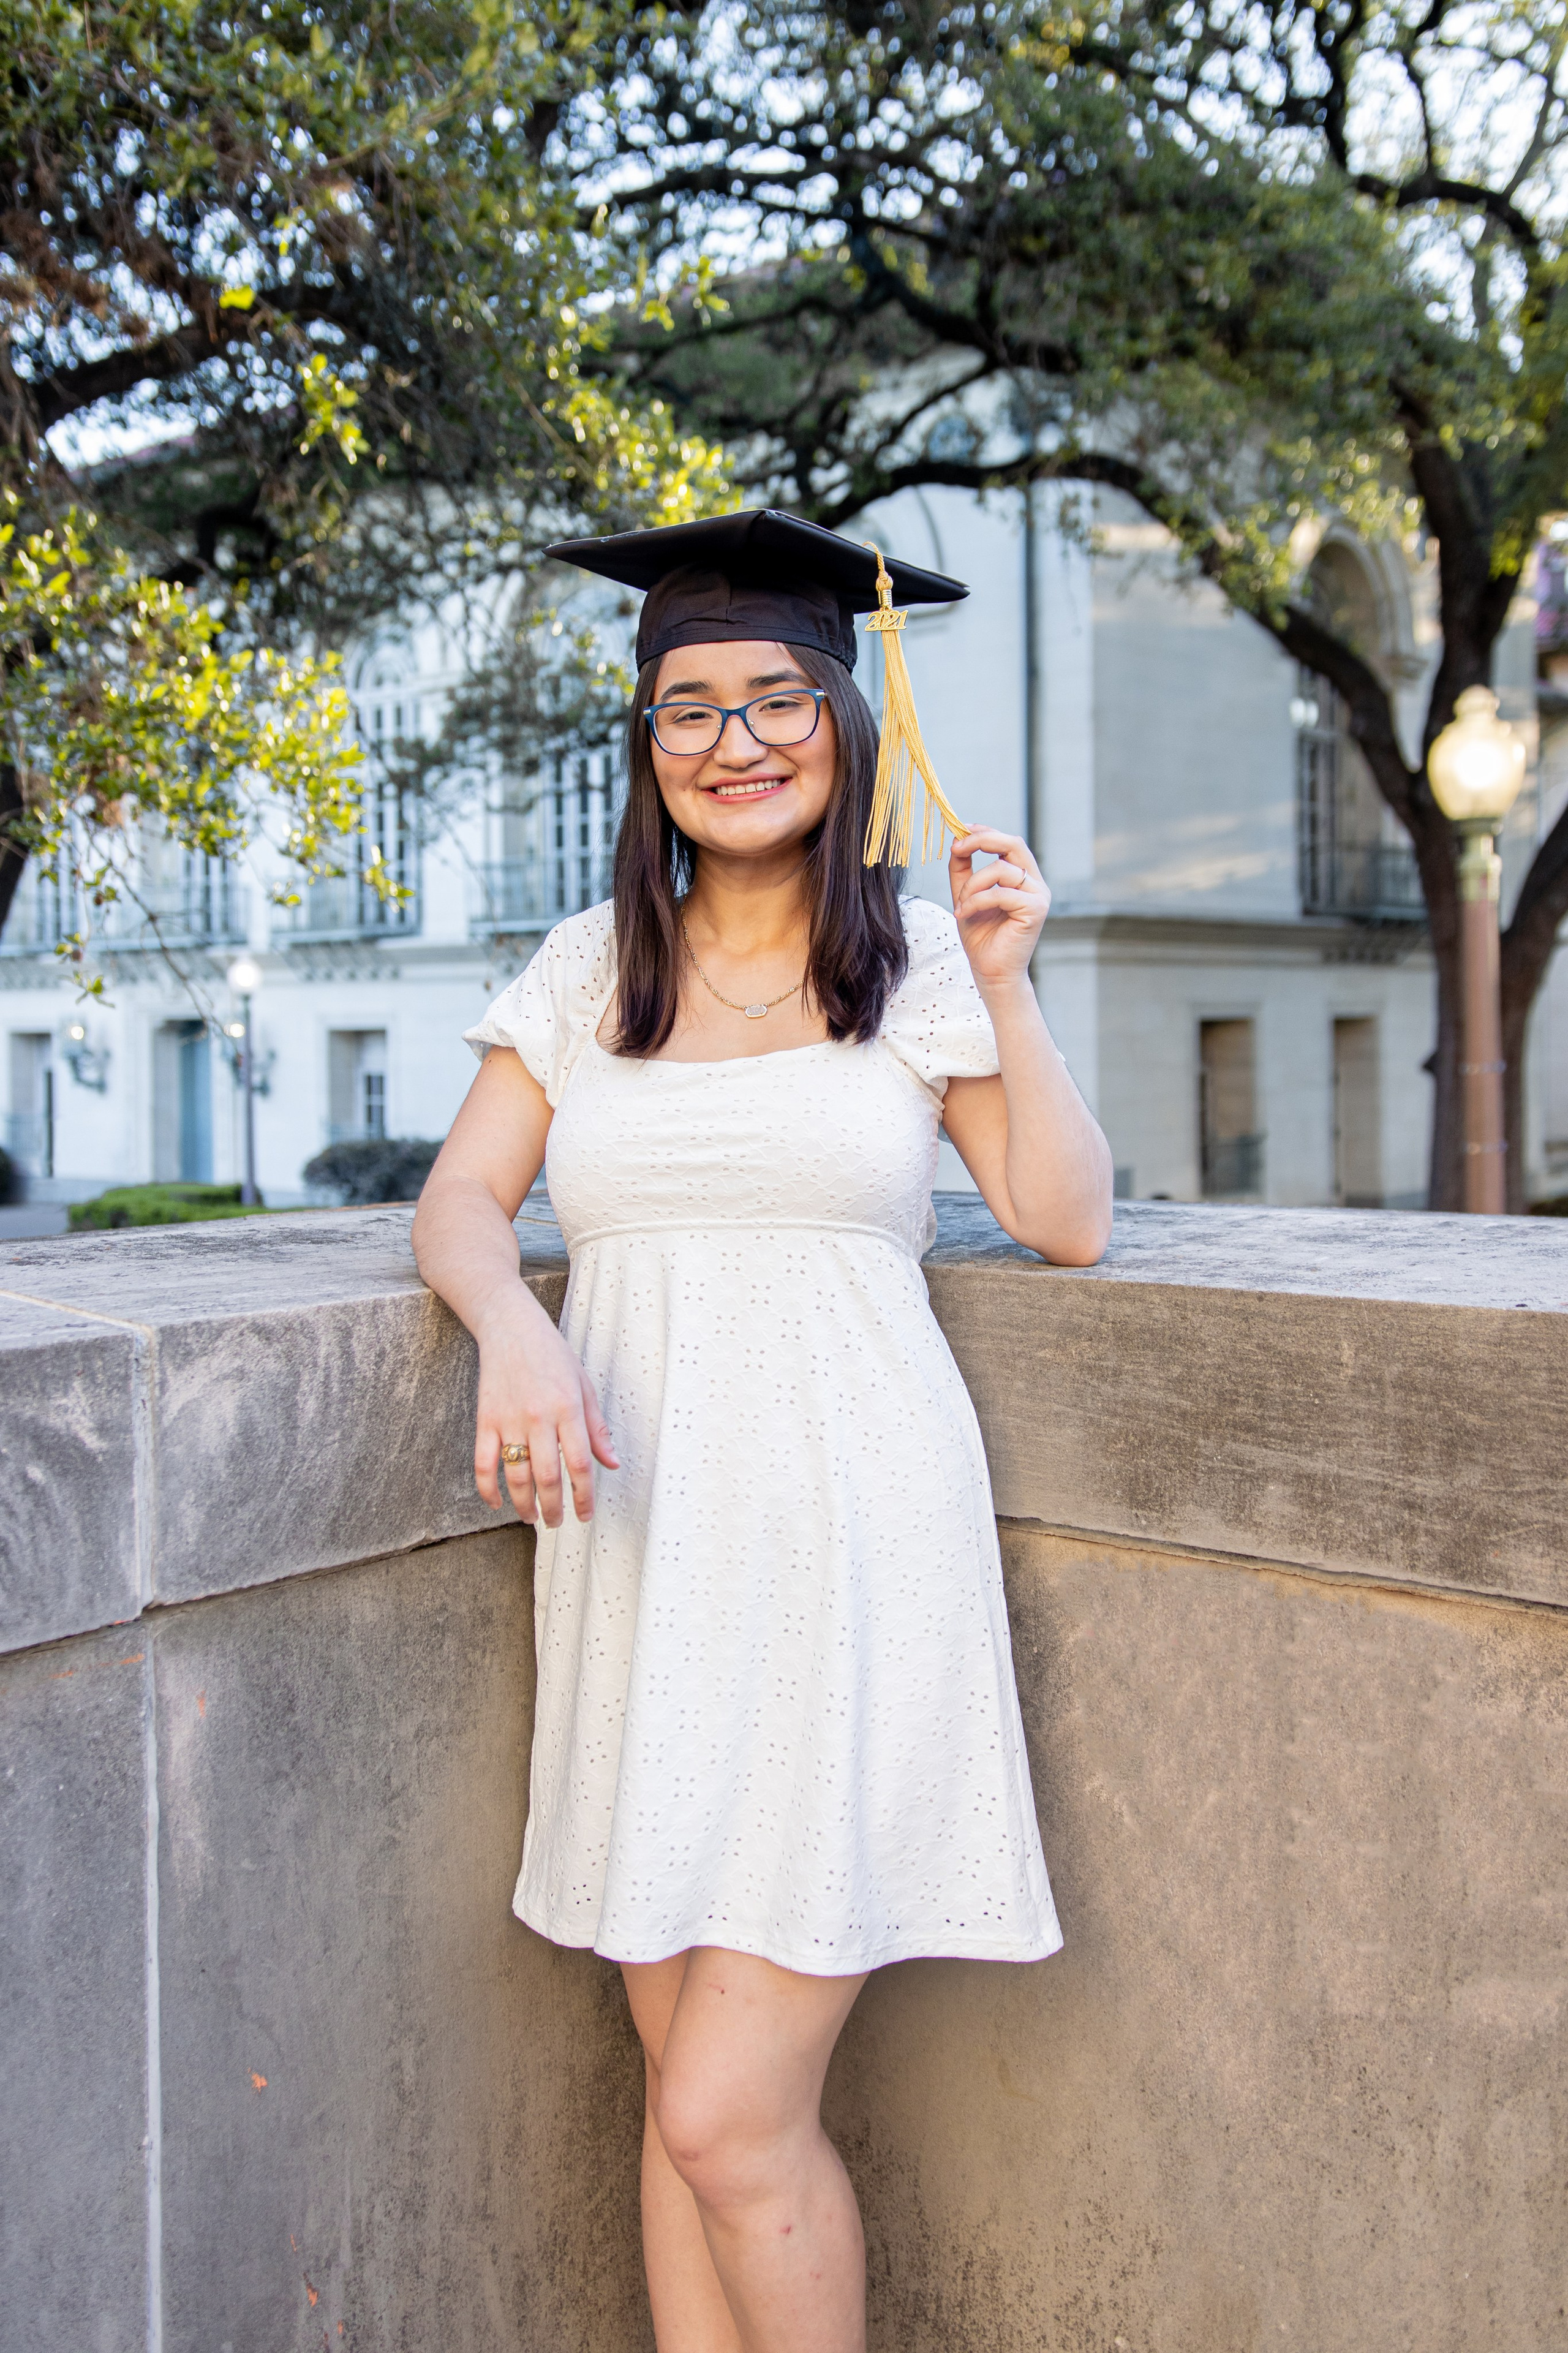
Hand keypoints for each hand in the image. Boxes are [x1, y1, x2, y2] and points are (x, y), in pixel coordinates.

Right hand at [473, 1290, 618, 1527]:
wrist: (510, 1327)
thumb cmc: (552, 1354)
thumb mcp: (583, 1385)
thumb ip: (596, 1428)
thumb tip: (611, 1463)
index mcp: (568, 1408)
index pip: (579, 1464)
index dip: (584, 1497)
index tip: (585, 1515)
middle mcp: (539, 1417)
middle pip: (547, 1477)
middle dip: (554, 1507)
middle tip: (557, 1523)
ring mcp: (509, 1420)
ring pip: (515, 1476)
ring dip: (524, 1504)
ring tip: (532, 1517)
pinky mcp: (485, 1419)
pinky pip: (483, 1463)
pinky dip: (488, 1489)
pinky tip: (497, 1503)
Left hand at [950, 829, 1050, 990]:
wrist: (991, 973)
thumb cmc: (982, 938)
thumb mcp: (966, 896)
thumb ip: (963, 870)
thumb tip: (956, 841)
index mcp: (1022, 878)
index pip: (1008, 843)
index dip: (985, 832)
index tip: (961, 831)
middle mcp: (1035, 883)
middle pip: (1014, 843)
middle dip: (982, 840)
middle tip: (958, 847)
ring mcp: (1038, 896)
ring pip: (1002, 870)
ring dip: (973, 884)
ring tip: (961, 905)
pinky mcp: (1035, 910)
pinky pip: (1000, 893)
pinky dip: (977, 901)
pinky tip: (963, 914)